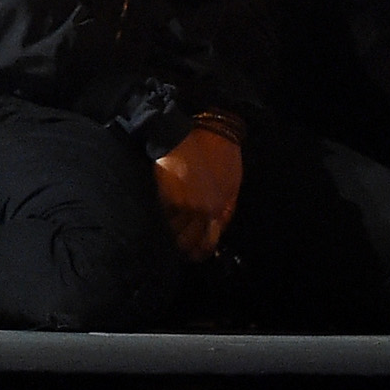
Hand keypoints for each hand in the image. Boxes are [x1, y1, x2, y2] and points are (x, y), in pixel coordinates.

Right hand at [153, 123, 245, 259]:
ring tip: (165, 239)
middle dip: (183, 248)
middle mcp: (201, 211)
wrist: (194, 134)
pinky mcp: (166, 196)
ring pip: (173, 232)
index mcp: (218, 209)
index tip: (192, 255)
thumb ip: (225, 209)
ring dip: (170, 236)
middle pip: (189, 241)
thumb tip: (217, 228)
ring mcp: (183, 205)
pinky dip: (161, 219)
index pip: (208, 242)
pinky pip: (163, 215)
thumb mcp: (231, 185)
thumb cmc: (218, 156)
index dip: (200, 252)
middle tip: (177, 251)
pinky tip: (158, 222)